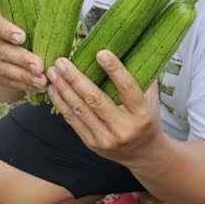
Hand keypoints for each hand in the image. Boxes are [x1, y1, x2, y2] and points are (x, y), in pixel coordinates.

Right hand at [0, 9, 47, 96]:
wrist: (3, 44)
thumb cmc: (23, 27)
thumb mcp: (25, 19)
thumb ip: (37, 19)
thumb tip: (61, 16)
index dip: (6, 30)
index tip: (22, 37)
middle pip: (2, 50)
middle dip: (22, 59)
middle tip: (39, 66)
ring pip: (4, 68)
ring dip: (24, 76)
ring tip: (42, 81)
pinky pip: (8, 81)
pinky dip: (25, 85)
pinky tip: (38, 86)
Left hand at [45, 50, 161, 164]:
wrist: (143, 154)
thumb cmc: (145, 119)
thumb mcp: (150, 100)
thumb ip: (142, 78)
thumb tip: (132, 49)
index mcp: (142, 115)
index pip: (128, 89)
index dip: (115, 70)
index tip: (101, 53)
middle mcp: (124, 128)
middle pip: (95, 99)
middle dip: (75, 79)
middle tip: (62, 62)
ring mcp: (106, 138)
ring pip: (79, 110)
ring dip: (63, 89)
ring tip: (53, 72)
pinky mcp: (92, 143)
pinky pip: (72, 121)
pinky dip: (61, 103)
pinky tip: (54, 89)